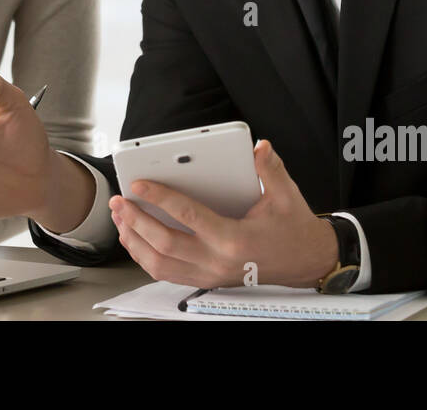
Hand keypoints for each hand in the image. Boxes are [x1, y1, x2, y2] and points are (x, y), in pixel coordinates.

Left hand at [109, 138, 338, 288]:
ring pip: (159, 265)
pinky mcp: (206, 280)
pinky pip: (167, 273)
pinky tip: (136, 238)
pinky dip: (145, 257)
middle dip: (136, 221)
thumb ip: (270, 169)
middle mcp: (217, 261)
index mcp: (234, 238)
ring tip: (121, 218)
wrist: (306, 262)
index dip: (160, 198)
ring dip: (135, 242)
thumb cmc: (293, 228)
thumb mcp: (287, 195)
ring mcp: (209, 275)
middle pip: (164, 245)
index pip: (187, 216)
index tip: (138, 183)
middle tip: (119, 200)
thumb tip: (260, 147)